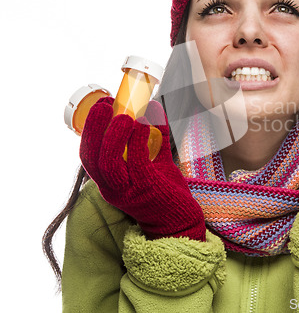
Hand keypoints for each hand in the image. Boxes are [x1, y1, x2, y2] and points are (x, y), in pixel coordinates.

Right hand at [80, 97, 205, 240]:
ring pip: (109, 162)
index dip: (91, 128)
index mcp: (109, 180)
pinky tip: (145, 125)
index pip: (88, 154)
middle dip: (95, 127)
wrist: (180, 222)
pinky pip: (137, 163)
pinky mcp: (146, 190)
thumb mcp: (156, 162)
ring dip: (114, 135)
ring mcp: (127, 190)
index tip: (102, 104)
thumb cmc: (165, 192)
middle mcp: (112, 187)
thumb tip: (153, 108)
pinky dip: (138, 141)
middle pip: (92, 157)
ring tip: (125, 116)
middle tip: (106, 104)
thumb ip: (154, 138)